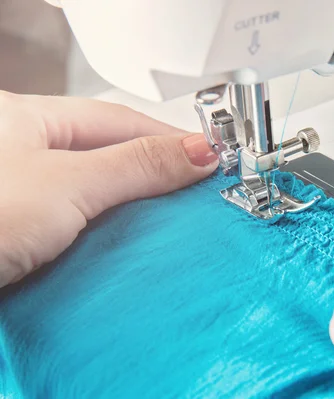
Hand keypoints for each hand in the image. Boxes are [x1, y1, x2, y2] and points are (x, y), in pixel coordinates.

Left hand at [0, 91, 217, 286]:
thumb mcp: (69, 183)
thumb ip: (137, 164)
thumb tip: (198, 151)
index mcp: (25, 118)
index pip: (118, 119)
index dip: (168, 136)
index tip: (208, 155)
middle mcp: (22, 152)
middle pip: (107, 155)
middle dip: (154, 174)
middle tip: (197, 190)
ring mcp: (23, 196)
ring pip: (94, 195)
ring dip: (130, 210)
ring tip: (172, 222)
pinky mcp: (22, 236)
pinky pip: (78, 229)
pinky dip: (105, 237)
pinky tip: (128, 247)